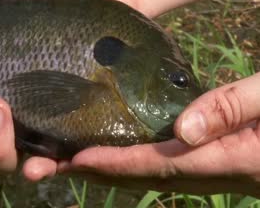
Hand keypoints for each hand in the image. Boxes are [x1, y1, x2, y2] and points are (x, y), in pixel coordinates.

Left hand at [56, 73, 259, 196]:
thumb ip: (235, 109)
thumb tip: (182, 129)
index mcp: (225, 157)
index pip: (153, 163)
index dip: (111, 164)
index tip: (73, 161)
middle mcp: (213, 172)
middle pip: (143, 176)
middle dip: (95, 173)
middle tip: (50, 166)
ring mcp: (214, 172)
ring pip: (150, 176)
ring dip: (109, 170)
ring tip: (70, 160)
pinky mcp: (216, 163)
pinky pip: (165, 168)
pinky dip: (133, 164)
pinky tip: (116, 153)